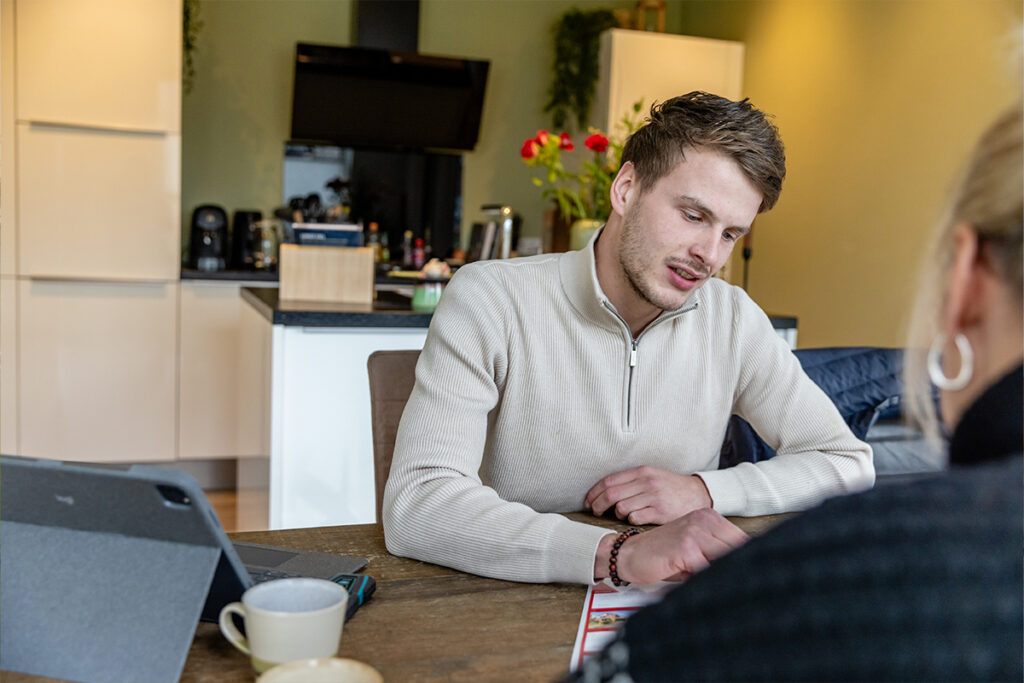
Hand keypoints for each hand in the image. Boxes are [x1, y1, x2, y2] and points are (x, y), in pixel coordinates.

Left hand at [585, 466, 711, 524]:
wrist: (697, 494)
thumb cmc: (669, 487)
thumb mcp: (650, 476)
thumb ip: (630, 481)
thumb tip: (603, 492)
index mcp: (641, 472)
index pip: (609, 481)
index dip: (594, 493)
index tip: (588, 501)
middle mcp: (646, 483)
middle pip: (611, 494)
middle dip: (598, 505)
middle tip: (595, 511)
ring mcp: (653, 497)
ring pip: (621, 507)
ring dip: (616, 514)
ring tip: (619, 515)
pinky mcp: (660, 512)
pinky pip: (635, 518)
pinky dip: (630, 520)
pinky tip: (634, 519)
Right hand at [593, 509, 748, 583]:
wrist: (629, 554)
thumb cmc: (662, 555)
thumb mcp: (694, 547)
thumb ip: (718, 551)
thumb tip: (746, 566)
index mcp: (709, 517)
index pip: (742, 539)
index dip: (745, 559)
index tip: (745, 572)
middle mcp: (704, 519)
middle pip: (738, 548)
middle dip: (734, 567)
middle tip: (726, 580)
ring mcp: (696, 532)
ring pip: (725, 559)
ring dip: (716, 573)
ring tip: (697, 576)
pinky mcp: (687, 548)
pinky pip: (707, 569)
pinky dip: (701, 578)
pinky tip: (687, 577)